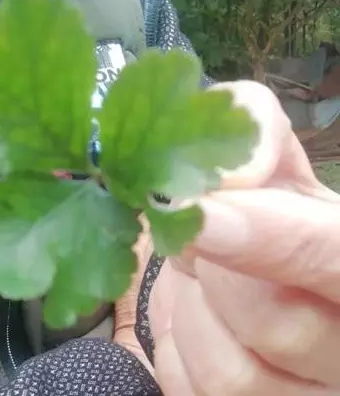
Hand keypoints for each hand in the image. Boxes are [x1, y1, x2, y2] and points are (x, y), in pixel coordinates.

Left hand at [151, 81, 339, 394]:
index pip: (334, 255)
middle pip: (273, 320)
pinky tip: (199, 315)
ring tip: (202, 278)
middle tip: (198, 238)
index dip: (271, 238)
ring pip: (228, 371)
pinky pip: (192, 389)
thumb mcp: (270, 162)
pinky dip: (177, 341)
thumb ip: (255, 133)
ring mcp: (306, 392)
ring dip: (190, 308)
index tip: (202, 216)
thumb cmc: (266, 212)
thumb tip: (235, 169)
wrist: (243, 268)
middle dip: (213, 269)